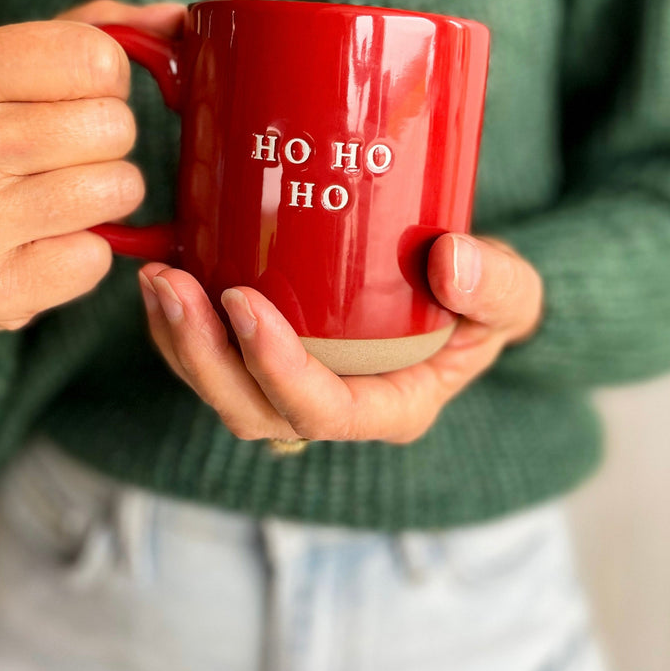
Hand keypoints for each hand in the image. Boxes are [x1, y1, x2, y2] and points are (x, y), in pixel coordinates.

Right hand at [0, 0, 184, 333]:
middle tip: (57, 151)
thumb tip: (176, 21)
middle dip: (104, 139)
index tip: (75, 93)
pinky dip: (81, 254)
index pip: (96, 60)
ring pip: (118, 191)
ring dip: (102, 194)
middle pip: (115, 128)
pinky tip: (40, 240)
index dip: (105, 78)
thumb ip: (85, 32)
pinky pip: (95, 260)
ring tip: (50, 193)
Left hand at [139, 234, 542, 444]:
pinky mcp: (267, 355)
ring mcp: (293, 385)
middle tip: (175, 286)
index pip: (323, 411)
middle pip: (252, 410)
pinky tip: (162, 274)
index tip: (245, 303)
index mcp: (388, 406)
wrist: (456, 292)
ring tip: (156, 277)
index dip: (276, 369)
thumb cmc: (482, 301)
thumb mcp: (513, 295)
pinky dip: (177, 327)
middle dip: (205, 356)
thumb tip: (451, 259)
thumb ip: (496, 285)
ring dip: (178, 340)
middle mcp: (331, 407)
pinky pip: (210, 360)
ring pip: (220, 390)